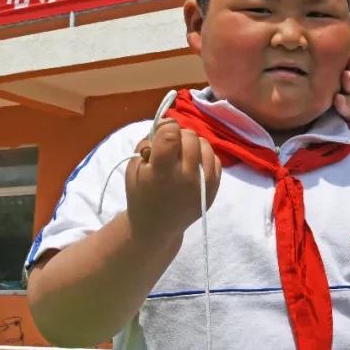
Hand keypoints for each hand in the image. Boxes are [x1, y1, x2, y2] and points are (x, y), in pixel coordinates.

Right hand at [126, 120, 220, 239]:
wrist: (157, 225)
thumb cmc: (142, 194)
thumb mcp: (134, 168)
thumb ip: (147, 144)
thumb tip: (166, 125)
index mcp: (161, 172)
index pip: (171, 135)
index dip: (167, 126)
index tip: (163, 131)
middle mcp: (185, 176)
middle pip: (190, 137)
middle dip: (179, 135)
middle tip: (171, 145)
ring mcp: (203, 183)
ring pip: (205, 145)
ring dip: (193, 144)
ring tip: (183, 155)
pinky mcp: (214, 188)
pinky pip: (215, 159)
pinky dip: (204, 156)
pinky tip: (194, 164)